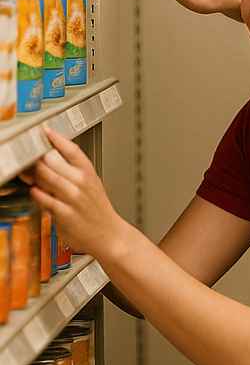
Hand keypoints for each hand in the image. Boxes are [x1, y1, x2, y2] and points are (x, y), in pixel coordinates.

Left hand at [29, 128, 130, 259]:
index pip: (72, 149)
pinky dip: (36, 194)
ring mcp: (73, 198)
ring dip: (33, 174)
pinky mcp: (65, 214)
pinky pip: (45, 199)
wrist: (108, 233)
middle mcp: (81, 182)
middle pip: (53, 160)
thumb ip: (70, 173)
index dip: (56, 138)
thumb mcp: (91, 184)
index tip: (45, 131)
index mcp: (88, 172)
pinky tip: (34, 191)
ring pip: (46, 177)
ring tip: (26, 174)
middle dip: (37, 158)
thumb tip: (47, 161)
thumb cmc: (97, 209)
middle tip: (28, 157)